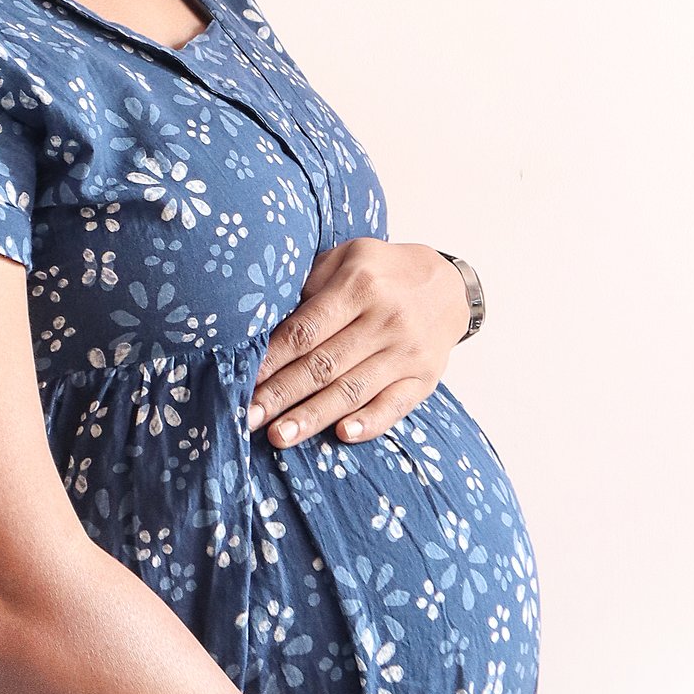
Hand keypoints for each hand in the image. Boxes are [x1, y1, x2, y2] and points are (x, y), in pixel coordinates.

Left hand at [247, 238, 468, 446]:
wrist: (450, 286)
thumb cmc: (385, 272)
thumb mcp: (348, 257)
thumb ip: (311, 285)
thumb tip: (266, 324)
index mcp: (360, 285)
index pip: (307, 330)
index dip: (272, 359)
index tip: (243, 381)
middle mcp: (385, 319)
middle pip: (324, 365)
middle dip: (281, 394)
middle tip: (248, 418)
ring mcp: (407, 351)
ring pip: (353, 390)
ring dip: (313, 416)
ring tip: (280, 437)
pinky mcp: (425, 378)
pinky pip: (395, 405)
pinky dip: (370, 422)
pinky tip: (342, 435)